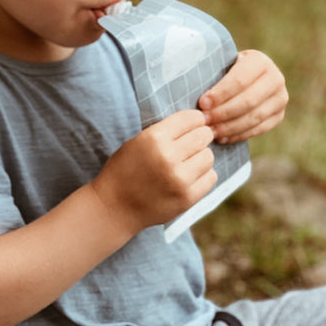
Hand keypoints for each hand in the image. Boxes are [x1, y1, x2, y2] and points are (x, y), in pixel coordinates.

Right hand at [92, 110, 216, 231]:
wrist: (114, 207)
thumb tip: (197, 123)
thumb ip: (165, 132)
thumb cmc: (124, 170)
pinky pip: (211, 177)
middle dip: (200, 137)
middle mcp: (168, 156)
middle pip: (203, 136)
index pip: (190, 119)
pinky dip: (203, 176)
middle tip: (192, 144)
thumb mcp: (137, 142)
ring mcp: (179, 179)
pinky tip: (190, 178)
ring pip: (209, 156)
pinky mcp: (187, 198)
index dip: (196, 119)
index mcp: (153, 138)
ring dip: (201, 157)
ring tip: (188, 163)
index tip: (195, 124)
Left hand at [199, 49, 287, 143]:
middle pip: (248, 101)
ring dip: (230, 127)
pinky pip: (260, 129)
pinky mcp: (279, 115)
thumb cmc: (223, 71)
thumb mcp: (220, 65)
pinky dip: (239, 135)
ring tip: (211, 131)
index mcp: (259, 61)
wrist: (243, 79)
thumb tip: (198, 98)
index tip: (202, 104)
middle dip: (223, 113)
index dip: (220, 94)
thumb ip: (212, 74)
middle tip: (204, 121)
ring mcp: (280, 98)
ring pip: (254, 117)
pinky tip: (223, 138)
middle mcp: (276, 78)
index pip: (240, 80)